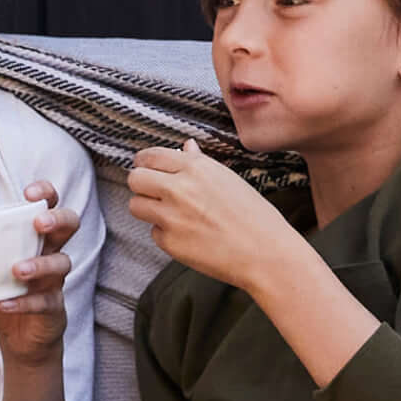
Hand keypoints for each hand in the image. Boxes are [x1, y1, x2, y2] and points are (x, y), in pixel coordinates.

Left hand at [0, 185, 79, 364]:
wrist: (19, 338)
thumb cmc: (1, 295)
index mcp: (31, 237)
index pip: (48, 205)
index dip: (45, 193)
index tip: (29, 193)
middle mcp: (49, 253)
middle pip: (69, 224)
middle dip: (57, 219)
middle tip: (39, 223)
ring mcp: (54, 280)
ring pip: (62, 263)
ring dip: (39, 264)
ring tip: (16, 270)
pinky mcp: (54, 307)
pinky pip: (46, 301)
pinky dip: (25, 302)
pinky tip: (6, 304)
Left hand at [126, 143, 310, 297]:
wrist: (265, 254)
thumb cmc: (254, 216)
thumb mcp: (228, 179)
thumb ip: (200, 162)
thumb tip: (186, 146)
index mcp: (196, 168)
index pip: (151, 156)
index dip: (144, 162)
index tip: (145, 167)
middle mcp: (179, 188)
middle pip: (135, 178)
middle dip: (141, 184)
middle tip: (152, 191)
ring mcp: (171, 216)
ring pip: (136, 205)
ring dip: (147, 208)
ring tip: (169, 214)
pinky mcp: (169, 242)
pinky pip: (153, 232)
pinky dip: (165, 234)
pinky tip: (188, 235)